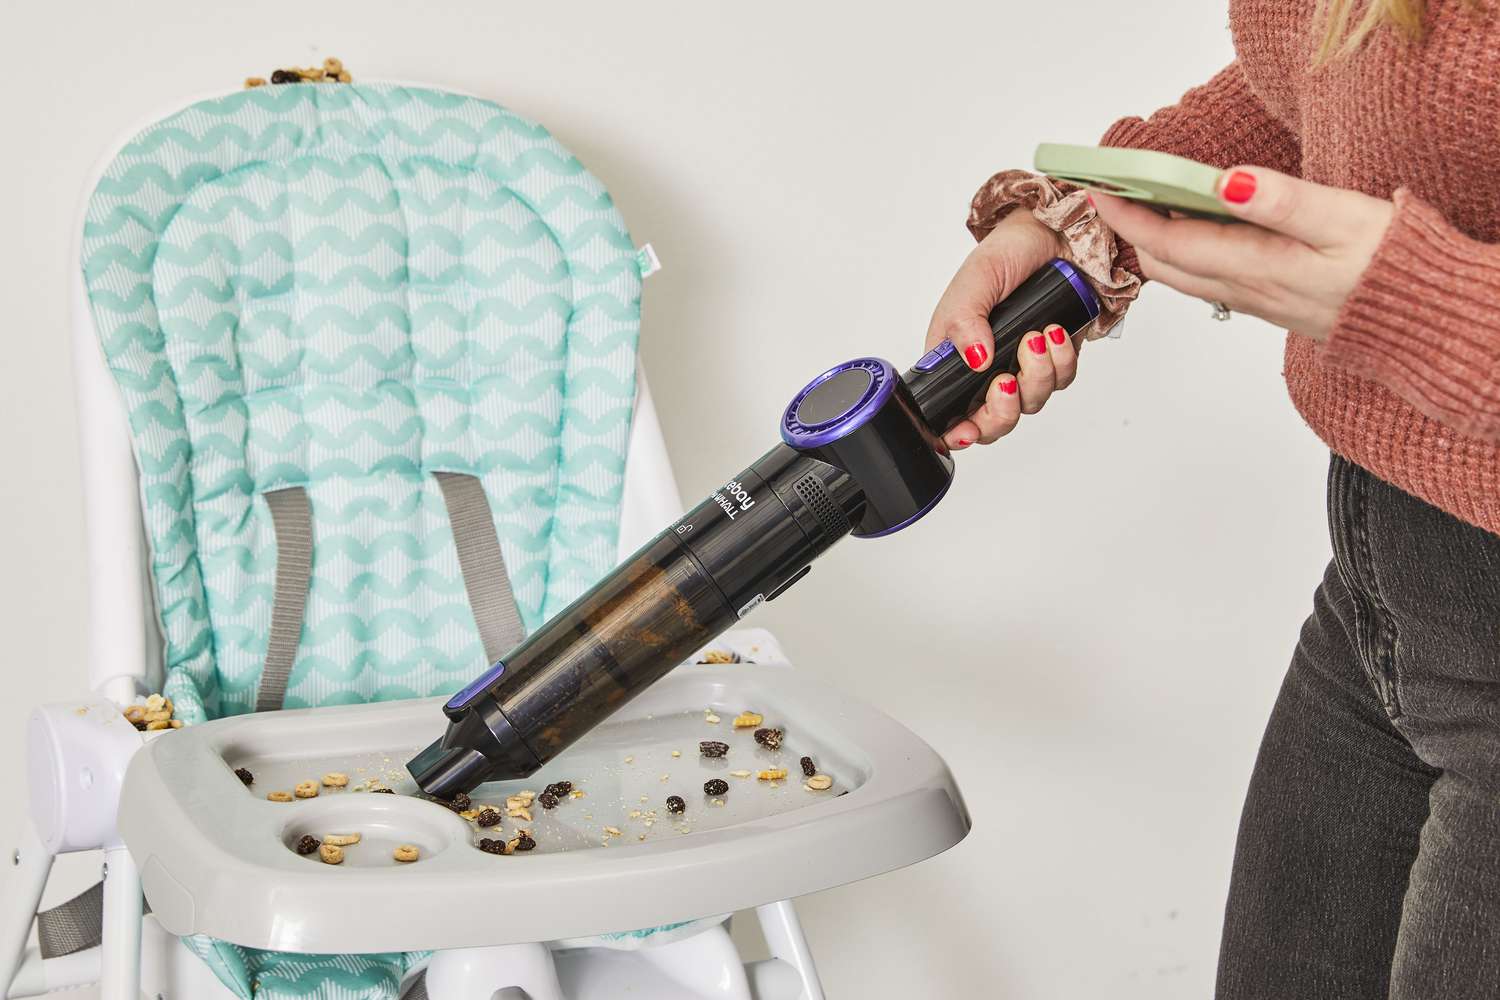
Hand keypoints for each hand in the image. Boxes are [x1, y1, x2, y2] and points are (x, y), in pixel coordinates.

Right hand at [925, 211, 1082, 448]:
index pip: (949, 410)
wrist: (1056, 233)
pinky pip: (1060, 381)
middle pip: (991, 421)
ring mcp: (1022, 366)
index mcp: (954, 355)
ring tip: (1038, 336)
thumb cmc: (1007, 252)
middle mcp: (985, 368)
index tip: (965, 431)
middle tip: (1007, 382)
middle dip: (1002, 411)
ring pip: (1030, 404)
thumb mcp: (976, 280)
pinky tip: (1056, 333)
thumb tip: (974, 360)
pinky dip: (1062, 362)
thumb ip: (964, 321)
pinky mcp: (1054, 360)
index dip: (956, 430)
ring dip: (1037, 376)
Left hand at [1090, 165, 1393, 340]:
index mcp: (1254, 267)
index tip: (1099, 190)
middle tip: (1110, 196)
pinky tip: (1192, 235)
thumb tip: (1224, 181)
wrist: (1424, 322)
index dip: (1128, 217)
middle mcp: (1245, 290)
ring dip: (1155, 247)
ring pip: (1185, 276)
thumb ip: (1279, 202)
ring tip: (1138, 210)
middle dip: (1131, 233)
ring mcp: (1256, 300)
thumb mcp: (1341, 222)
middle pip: (1165, 264)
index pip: (1169, 243)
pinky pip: (1210, 281)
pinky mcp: (1270, 302)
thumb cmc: (1389, 270)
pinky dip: (1187, 257)